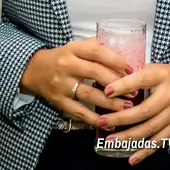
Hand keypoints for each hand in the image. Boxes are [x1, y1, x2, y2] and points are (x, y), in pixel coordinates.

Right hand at [19, 38, 133, 125]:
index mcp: (73, 49)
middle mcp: (66, 65)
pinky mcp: (59, 101)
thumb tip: (124, 53)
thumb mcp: (76, 46)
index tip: (131, 70)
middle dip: (117, 83)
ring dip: (110, 103)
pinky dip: (94, 119)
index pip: (96, 52)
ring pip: (89, 95)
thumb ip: (96, 47)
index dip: (115, 60)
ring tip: (127, 107)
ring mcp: (62, 85)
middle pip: (95, 73)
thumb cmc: (62, 57)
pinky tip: (109, 123)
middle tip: (135, 91)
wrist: (34, 70)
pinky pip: (79, 112)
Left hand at [98, 64, 169, 164]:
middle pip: (143, 110)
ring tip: (110, 141)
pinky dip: (145, 152)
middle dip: (120, 118)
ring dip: (128, 137)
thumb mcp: (157, 67)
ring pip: (150, 128)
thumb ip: (136, 72)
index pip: (141, 79)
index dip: (123, 85)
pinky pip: (160, 141)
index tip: (107, 91)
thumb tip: (109, 78)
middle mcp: (169, 96)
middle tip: (101, 122)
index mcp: (162, 76)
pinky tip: (131, 159)